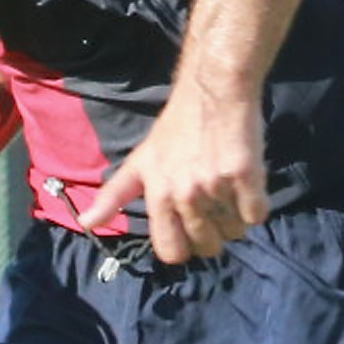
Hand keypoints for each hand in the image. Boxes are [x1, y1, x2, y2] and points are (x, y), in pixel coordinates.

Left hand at [76, 88, 267, 263]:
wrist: (213, 91)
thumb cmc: (176, 128)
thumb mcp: (140, 161)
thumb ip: (114, 196)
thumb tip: (86, 224)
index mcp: (157, 195)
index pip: (171, 251)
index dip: (184, 246)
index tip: (190, 230)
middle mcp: (184, 194)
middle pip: (207, 247)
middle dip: (215, 235)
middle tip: (215, 207)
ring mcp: (215, 185)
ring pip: (234, 232)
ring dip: (236, 219)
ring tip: (228, 189)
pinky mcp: (245, 175)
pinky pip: (256, 214)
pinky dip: (255, 204)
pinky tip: (246, 182)